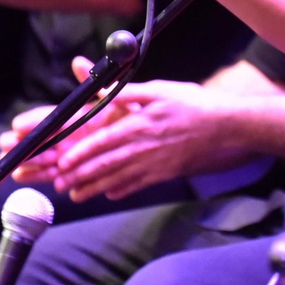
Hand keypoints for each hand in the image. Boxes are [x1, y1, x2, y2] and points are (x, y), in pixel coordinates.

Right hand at [4, 58, 125, 183]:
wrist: (141, 144)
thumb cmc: (126, 119)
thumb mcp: (114, 99)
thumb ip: (95, 82)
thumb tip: (78, 62)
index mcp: (69, 117)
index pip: (44, 117)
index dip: (30, 121)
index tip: (20, 126)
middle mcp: (60, 136)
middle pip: (30, 139)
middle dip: (18, 142)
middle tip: (17, 145)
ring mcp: (61, 156)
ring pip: (30, 158)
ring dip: (29, 161)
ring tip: (39, 161)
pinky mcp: (65, 174)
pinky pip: (41, 176)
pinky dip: (34, 175)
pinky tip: (27, 174)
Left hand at [51, 78, 236, 200]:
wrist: (225, 126)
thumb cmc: (192, 103)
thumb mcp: (159, 90)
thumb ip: (127, 92)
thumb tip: (101, 89)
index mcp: (139, 125)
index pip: (103, 142)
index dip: (81, 154)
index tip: (62, 162)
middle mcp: (143, 148)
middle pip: (105, 165)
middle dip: (80, 176)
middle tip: (59, 184)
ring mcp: (154, 164)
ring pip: (118, 179)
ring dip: (94, 188)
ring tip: (76, 195)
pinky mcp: (165, 173)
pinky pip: (139, 185)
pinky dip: (122, 190)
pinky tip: (109, 194)